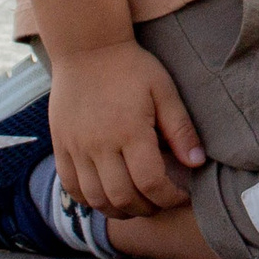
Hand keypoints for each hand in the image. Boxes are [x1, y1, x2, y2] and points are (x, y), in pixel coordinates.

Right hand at [46, 41, 206, 218]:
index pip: (150, 182)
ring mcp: (76, 148)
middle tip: (161, 201)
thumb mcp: (164, 91)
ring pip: (95, 198)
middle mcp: (99, 145)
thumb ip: (180, 129)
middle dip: (147, 208)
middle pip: (122, 197)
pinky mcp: (60, 146)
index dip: (170, 197)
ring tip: (137, 203)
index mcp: (129, 131)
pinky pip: (71, 187)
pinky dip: (89, 200)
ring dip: (119, 209)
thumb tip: (198, 163)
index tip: (181, 195)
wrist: (87, 49)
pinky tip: (107, 196)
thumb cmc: (132, 68)